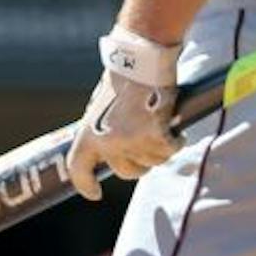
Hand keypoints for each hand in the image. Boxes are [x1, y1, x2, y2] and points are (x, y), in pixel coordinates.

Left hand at [65, 70, 177, 199]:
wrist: (140, 62)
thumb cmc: (121, 79)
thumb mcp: (99, 107)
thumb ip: (100, 130)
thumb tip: (104, 147)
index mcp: (87, 134)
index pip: (78, 169)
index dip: (84, 184)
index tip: (94, 194)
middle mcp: (107, 143)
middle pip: (125, 172)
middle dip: (138, 163)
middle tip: (145, 146)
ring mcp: (131, 142)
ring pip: (152, 162)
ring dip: (158, 149)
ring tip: (157, 125)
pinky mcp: (155, 137)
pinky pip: (170, 150)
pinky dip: (176, 141)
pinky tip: (175, 129)